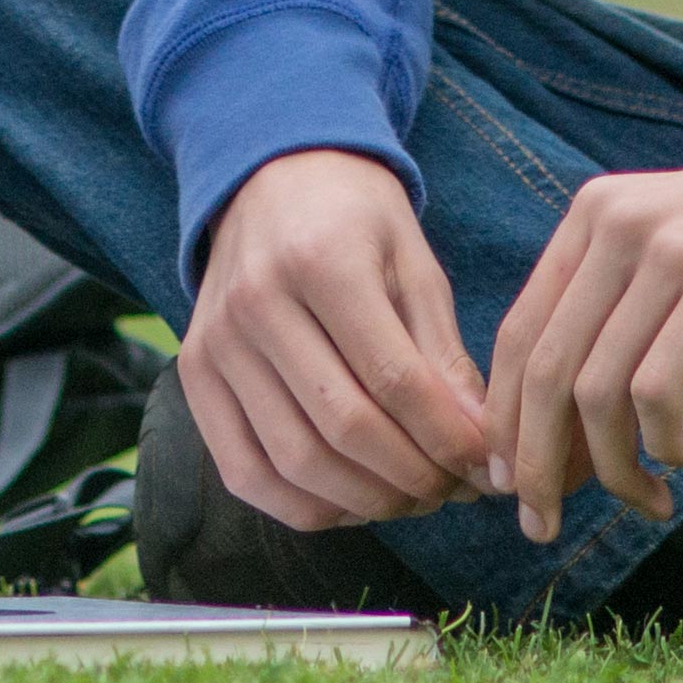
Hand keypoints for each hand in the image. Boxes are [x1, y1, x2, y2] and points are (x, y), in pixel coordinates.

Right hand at [179, 148, 493, 533]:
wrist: (269, 176)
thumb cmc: (356, 219)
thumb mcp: (414, 264)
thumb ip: (443, 356)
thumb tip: (481, 449)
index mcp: (322, 259)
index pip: (394, 379)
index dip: (449, 438)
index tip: (488, 467)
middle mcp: (256, 302)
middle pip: (344, 427)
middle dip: (414, 477)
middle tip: (455, 490)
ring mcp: (216, 343)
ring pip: (295, 462)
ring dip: (366, 500)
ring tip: (412, 497)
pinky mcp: (194, 376)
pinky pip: (245, 474)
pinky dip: (305, 506)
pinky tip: (352, 500)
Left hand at [489, 156, 682, 542]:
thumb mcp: (669, 293)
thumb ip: (609, 352)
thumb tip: (555, 459)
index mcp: (591, 217)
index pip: (518, 332)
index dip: (506, 419)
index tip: (509, 485)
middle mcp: (615, 223)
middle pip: (544, 367)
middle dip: (539, 462)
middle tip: (547, 524)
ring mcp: (664, 250)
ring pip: (597, 390)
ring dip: (617, 469)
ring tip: (651, 501)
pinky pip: (656, 391)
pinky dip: (666, 446)